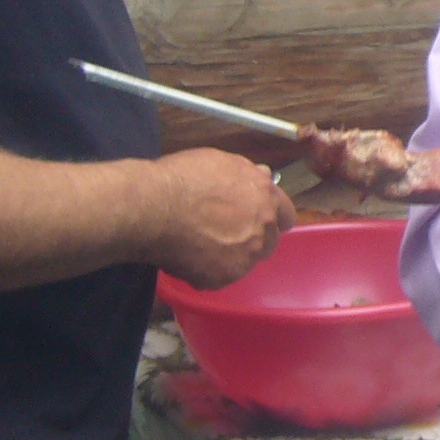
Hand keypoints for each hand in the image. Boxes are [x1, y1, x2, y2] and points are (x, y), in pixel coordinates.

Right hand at [149, 149, 295, 288]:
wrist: (154, 207)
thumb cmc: (183, 178)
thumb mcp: (220, 162)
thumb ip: (247, 175)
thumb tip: (262, 175)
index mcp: (266, 197)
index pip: (286, 215)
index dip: (269, 217)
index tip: (255, 219)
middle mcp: (263, 228)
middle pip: (268, 242)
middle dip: (251, 239)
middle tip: (222, 234)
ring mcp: (245, 256)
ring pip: (243, 262)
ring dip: (227, 257)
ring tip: (198, 246)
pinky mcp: (224, 277)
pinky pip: (217, 277)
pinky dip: (204, 271)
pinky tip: (185, 257)